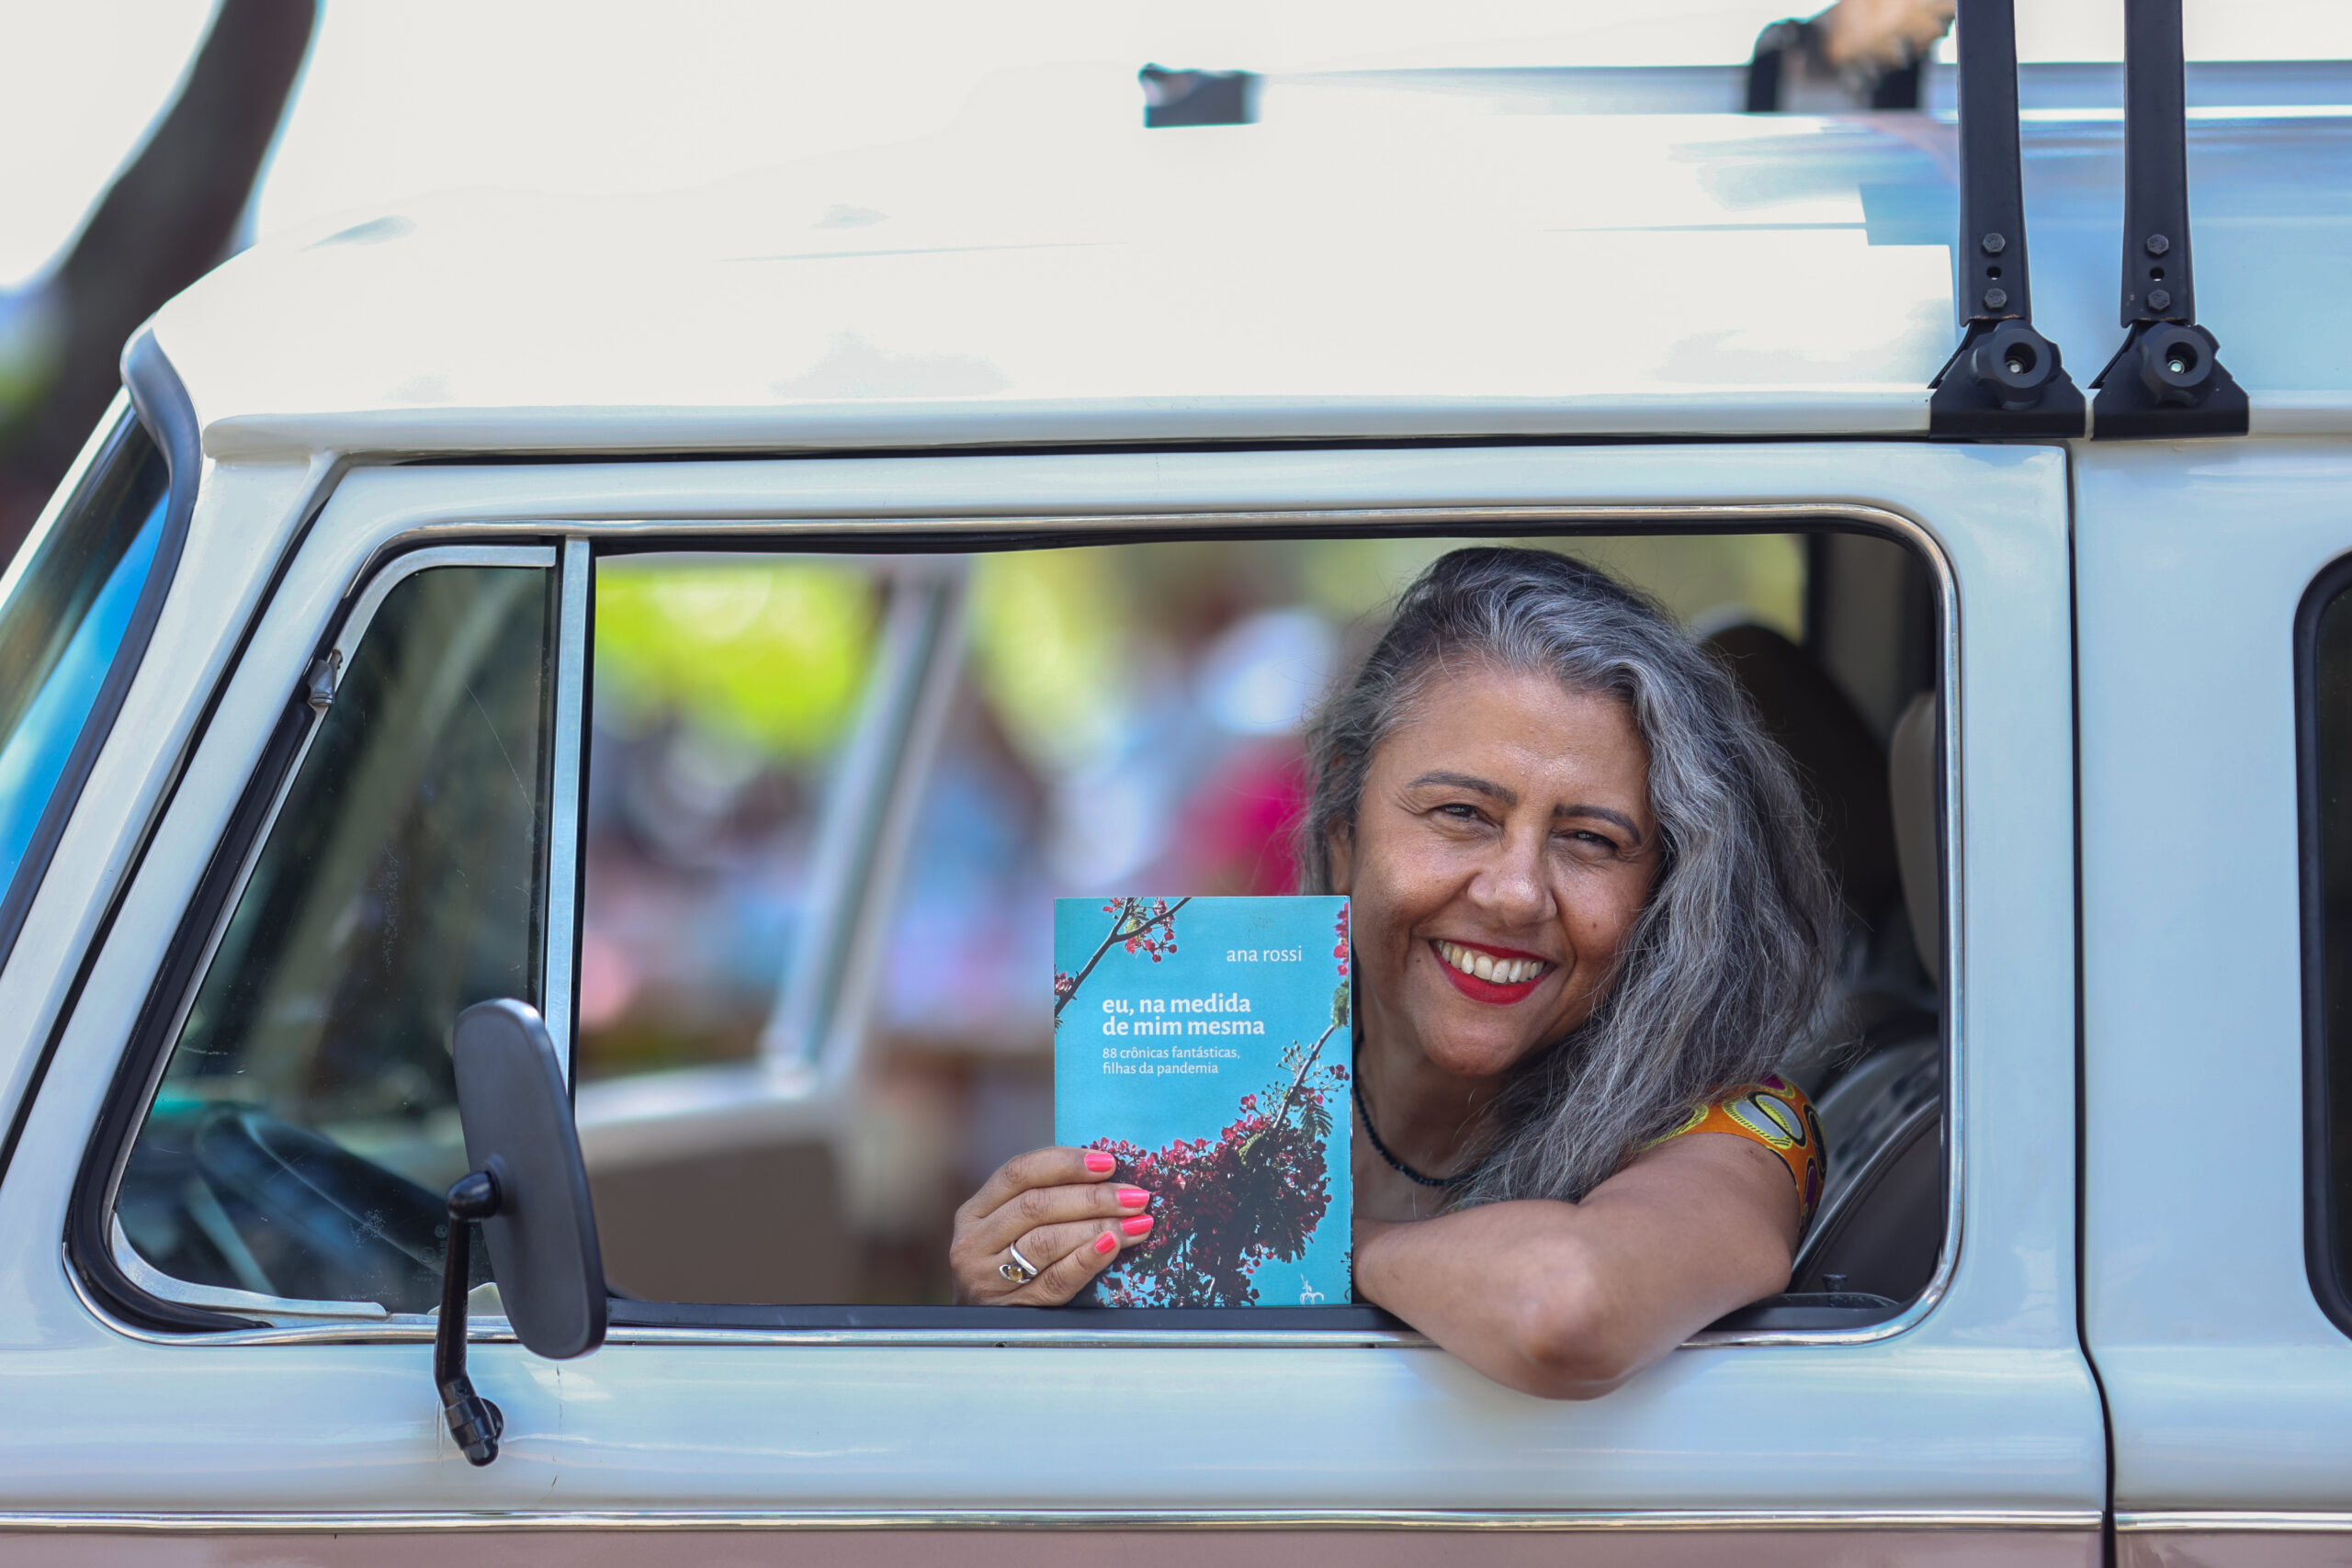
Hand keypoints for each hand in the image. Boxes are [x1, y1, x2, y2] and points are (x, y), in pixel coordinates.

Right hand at [949, 1147, 1156, 1304]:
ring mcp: (990, 1278)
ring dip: (1099, 1226)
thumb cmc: (1006, 1267)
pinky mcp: (1014, 1308)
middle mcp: (975, 1242)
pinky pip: (1057, 1280)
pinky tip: (1113, 1245)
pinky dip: (1088, 1259)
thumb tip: (1107, 1176)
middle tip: (1135, 1196)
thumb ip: (1042, 1201)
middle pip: (1037, 1206)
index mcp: (975, 1212)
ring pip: (1048, 1240)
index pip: (1018, 1173)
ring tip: (1136, 1221)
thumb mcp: (1007, 1230)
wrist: (983, 1331)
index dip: (1065, 1163)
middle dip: (1093, 1197)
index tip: (1107, 1161)